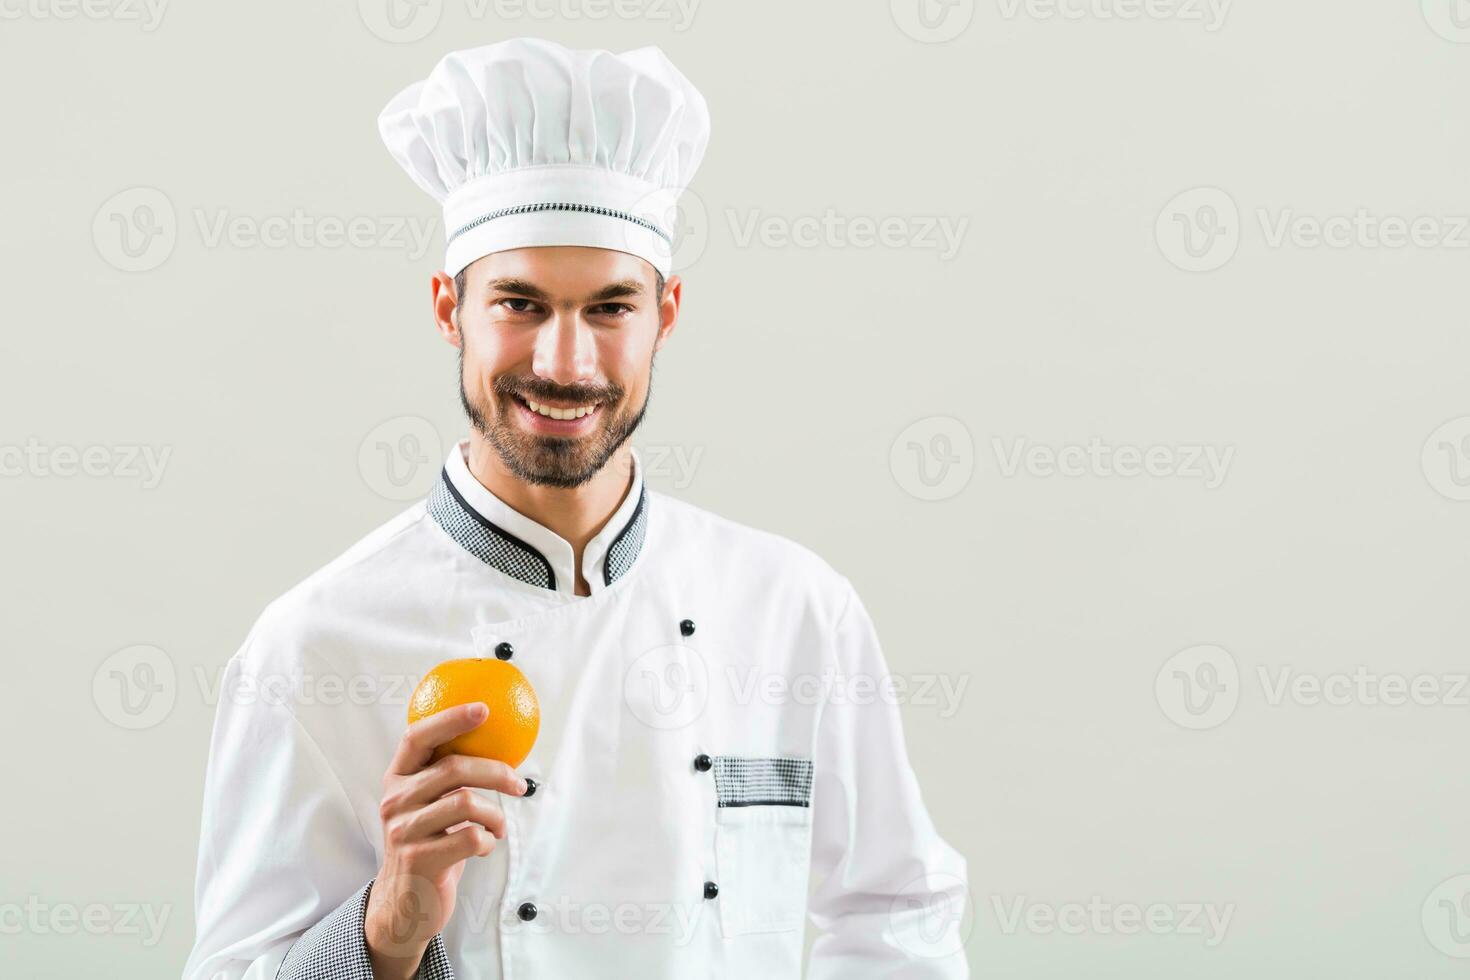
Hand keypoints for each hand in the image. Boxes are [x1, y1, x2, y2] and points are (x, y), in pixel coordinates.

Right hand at [364, 702, 526, 979]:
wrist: (404, 902)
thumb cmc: (428, 845)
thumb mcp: (428, 807)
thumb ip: (447, 778)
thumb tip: (497, 743)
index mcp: (397, 779)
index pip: (418, 737)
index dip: (450, 718)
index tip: (484, 709)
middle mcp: (395, 801)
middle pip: (454, 768)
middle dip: (496, 772)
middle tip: (518, 785)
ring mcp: (404, 830)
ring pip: (467, 802)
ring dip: (495, 815)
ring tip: (497, 826)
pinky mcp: (419, 858)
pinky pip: (472, 837)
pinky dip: (488, 841)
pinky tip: (484, 846)